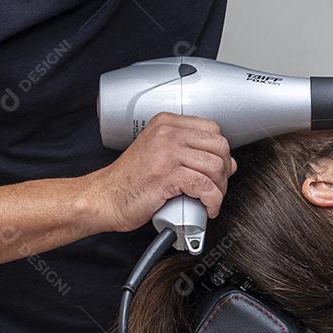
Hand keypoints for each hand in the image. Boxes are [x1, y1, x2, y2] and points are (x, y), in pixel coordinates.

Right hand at [85, 113, 235, 231]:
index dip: (221, 152)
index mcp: (166, 124)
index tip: (218, 169)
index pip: (212, 129)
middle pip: (218, 146)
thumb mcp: (161, 156)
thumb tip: (228, 163)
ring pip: (215, 166)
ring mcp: (167, 152)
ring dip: (220, 189)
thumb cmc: (129, 181)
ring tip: (211, 200)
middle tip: (217, 187)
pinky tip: (207, 208)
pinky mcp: (167, 174)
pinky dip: (213, 201)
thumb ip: (190, 154)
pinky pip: (205, 186)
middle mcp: (167, 133)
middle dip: (224, 171)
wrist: (105, 198)